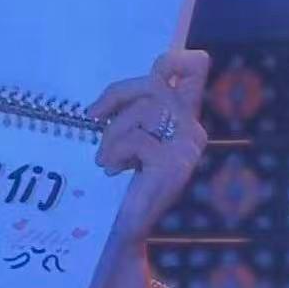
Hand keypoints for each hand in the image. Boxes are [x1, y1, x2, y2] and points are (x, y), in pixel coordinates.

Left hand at [90, 49, 208, 246]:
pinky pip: (138, 139)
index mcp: (185, 118)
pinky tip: (112, 169)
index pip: (194, 69)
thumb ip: (131, 113)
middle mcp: (193, 129)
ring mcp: (187, 147)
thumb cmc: (124, 182)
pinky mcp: (175, 164)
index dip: (172, 59)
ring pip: (144, 110)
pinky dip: (116, 152)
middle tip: (94, 116)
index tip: (149, 70)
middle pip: (156, 84)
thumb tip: (103, 104)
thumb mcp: (129, 139)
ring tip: (105, 157)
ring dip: (113, 132)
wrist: (126, 227)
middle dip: (119, 96)